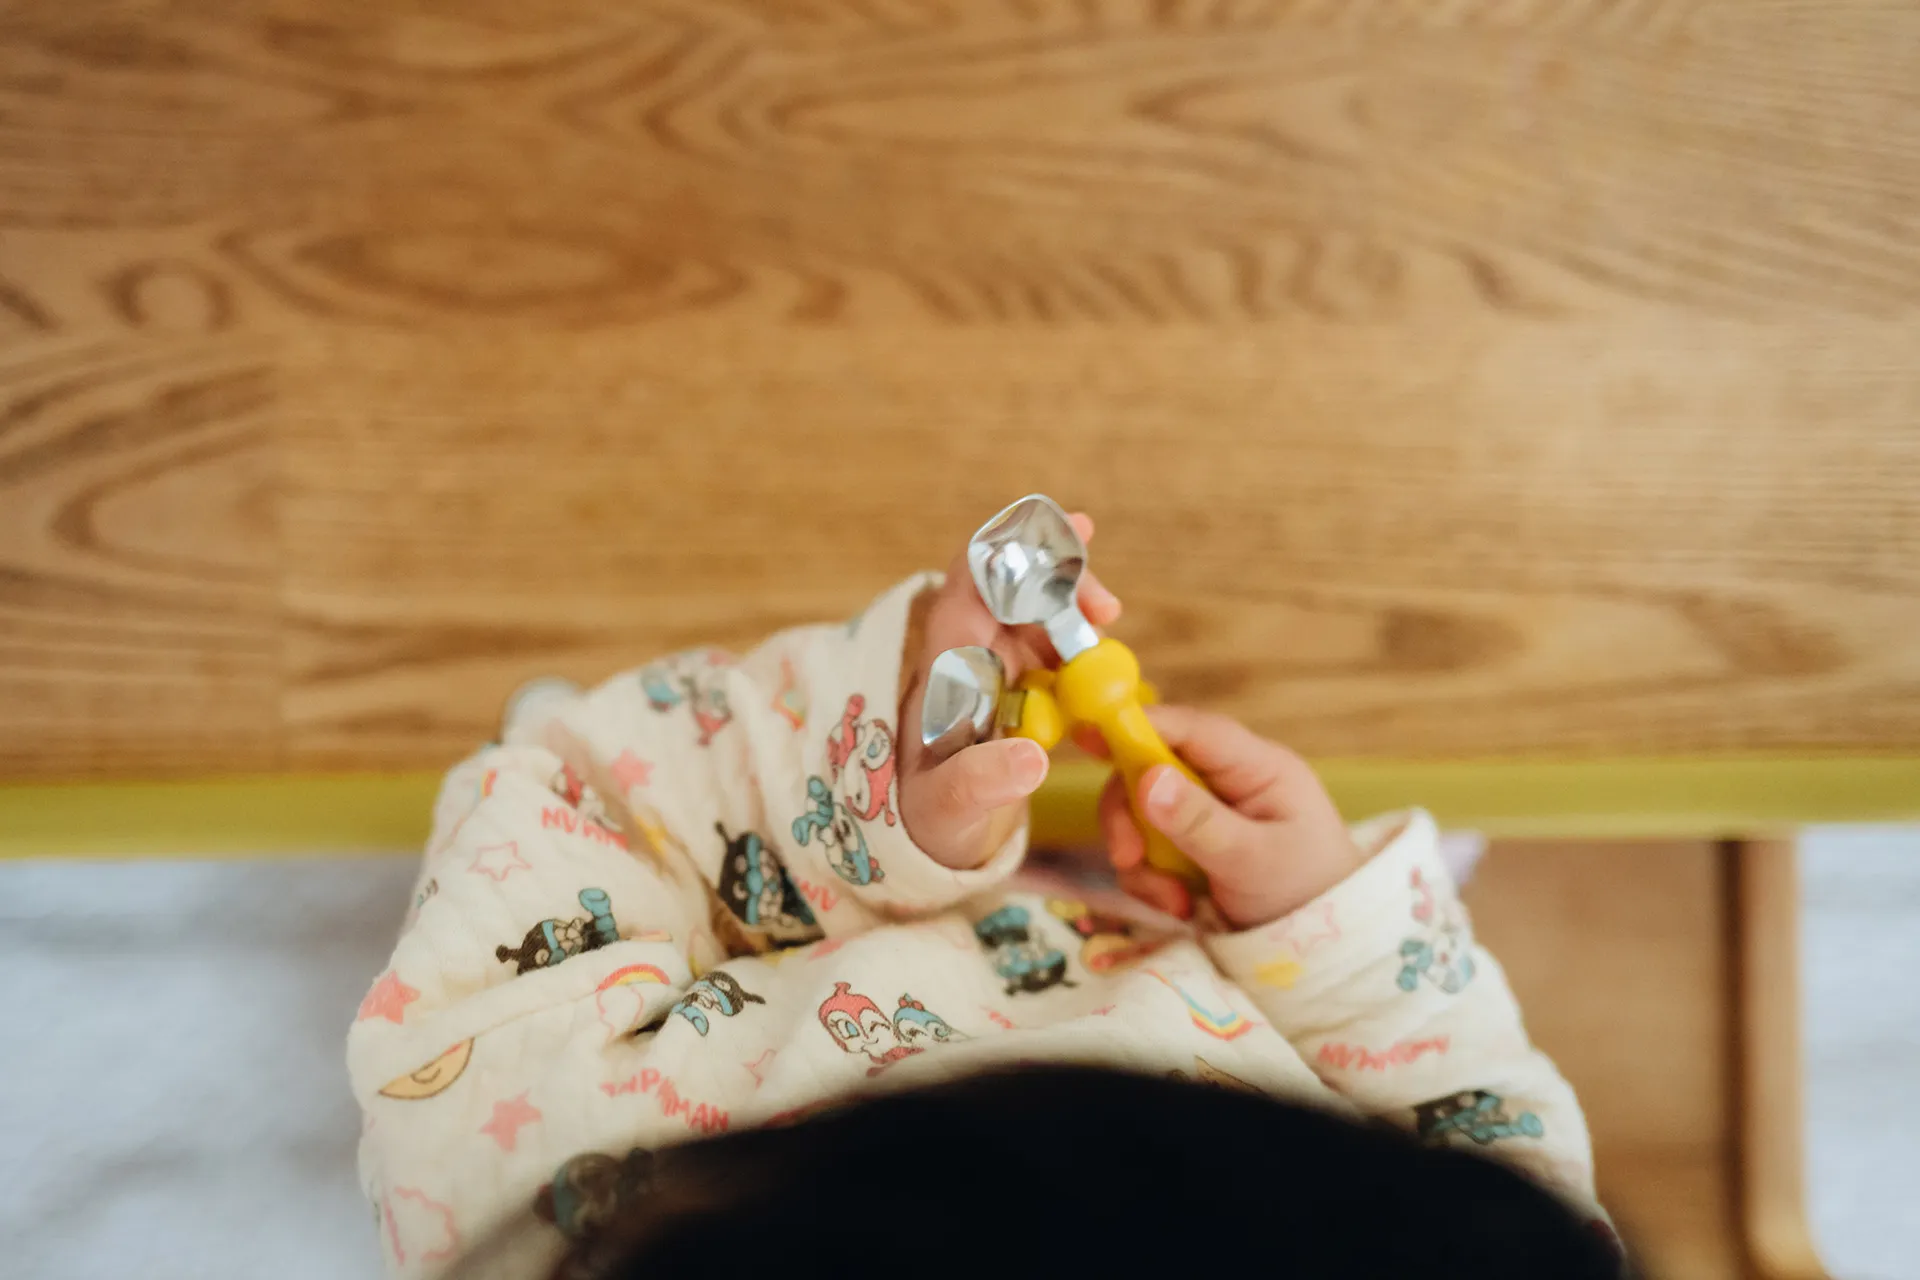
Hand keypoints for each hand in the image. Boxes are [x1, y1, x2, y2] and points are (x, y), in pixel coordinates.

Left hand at [896, 512, 1121, 869]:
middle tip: (1108, 614)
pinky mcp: (1017, 686)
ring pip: (1040, 614)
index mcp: (944, 661)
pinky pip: (1054, 653)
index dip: (1019, 544)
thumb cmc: (927, 816)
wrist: (930, 836)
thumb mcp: (948, 807)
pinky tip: (1098, 694)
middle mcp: (967, 651)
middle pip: (1017, 583)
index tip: (1074, 536)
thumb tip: (1033, 758)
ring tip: (1104, 667)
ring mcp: (994, 665)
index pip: (973, 577)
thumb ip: (981, 782)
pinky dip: (1082, 660)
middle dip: (1066, 584)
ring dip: (1078, 625)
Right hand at [1094, 706, 1361, 928]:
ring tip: (1173, 901)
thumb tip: (1146, 778)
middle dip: (1131, 815)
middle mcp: (1227, 781)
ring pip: (1141, 812)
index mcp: (1257, 767)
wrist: (1325, 953)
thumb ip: (1200, 822)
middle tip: (1129, 859)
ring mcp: (1207, 813)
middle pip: (1151, 769)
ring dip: (1143, 860)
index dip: (1139, 726)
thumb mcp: (1255, 859)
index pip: (1190, 729)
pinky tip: (1180, 906)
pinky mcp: (1191, 846)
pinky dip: (1151, 880)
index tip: (1090, 735)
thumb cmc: (1309, 893)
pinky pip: (1148, 849)